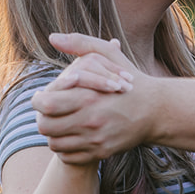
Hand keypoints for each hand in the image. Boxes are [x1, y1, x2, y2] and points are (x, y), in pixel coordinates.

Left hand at [32, 34, 154, 163]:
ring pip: (54, 144)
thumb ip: (79, 44)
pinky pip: (69, 156)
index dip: (37, 100)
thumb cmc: (130, 81)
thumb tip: (53, 37)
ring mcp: (96, 140)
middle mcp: (90, 121)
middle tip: (48, 111)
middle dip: (42, 118)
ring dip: (53, 134)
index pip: (44, 104)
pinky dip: (65, 148)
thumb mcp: (107, 56)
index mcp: (88, 97)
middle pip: (45, 127)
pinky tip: (71, 135)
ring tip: (59, 122)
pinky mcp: (101, 153)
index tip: (41, 96)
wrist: (157, 111)